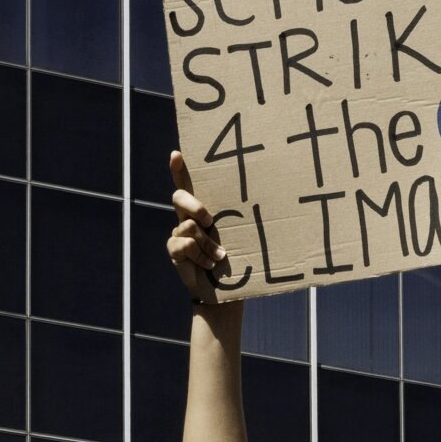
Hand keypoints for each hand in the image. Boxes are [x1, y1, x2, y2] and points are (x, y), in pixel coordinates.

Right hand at [164, 151, 226, 303]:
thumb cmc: (235, 258)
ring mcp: (178, 234)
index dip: (179, 170)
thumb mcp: (236, 234)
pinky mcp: (174, 250)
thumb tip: (265, 200)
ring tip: (218, 256)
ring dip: (207, 244)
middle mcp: (186, 218)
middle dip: (194, 206)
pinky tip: (208, 264)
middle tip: (210, 221)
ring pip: (189, 227)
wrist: (224, 288)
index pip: (187, 185)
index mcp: (200, 210)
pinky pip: (184, 245)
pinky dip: (200, 256)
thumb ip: (237, 220)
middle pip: (179, 198)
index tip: (177, 154)